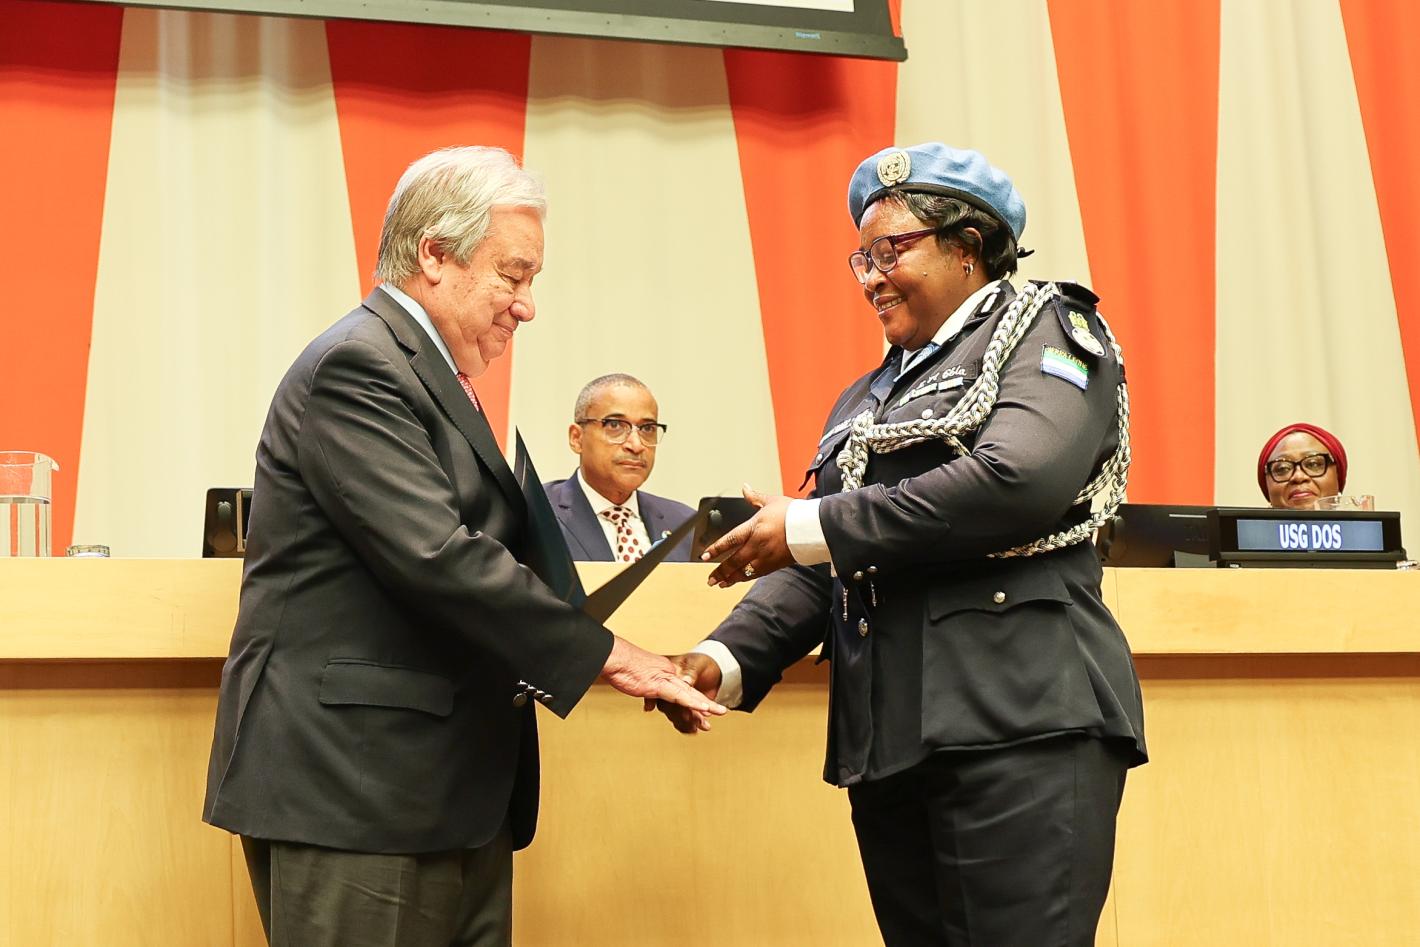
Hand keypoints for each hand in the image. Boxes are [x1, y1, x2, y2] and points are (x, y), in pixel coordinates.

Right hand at [600, 636, 726, 727]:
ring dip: (704, 705)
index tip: (704, 711)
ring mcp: (664, 678)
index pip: (682, 689)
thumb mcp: (637, 680)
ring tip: (719, 712)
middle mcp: (667, 674)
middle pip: (689, 691)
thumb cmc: (618, 666)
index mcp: (663, 672)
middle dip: (704, 704)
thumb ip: (647, 691)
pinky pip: (678, 695)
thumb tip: (650, 707)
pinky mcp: (658, 683)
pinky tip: (703, 708)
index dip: (694, 700)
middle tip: (720, 713)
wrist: (612, 656)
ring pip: (689, 694)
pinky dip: (691, 702)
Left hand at [703, 483, 793, 587]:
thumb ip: (755, 497)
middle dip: (720, 571)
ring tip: (720, 583)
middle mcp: (757, 544)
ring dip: (730, 578)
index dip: (716, 549)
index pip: (730, 540)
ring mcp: (766, 556)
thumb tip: (745, 487)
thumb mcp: (772, 501)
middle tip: (710, 579)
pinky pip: (755, 574)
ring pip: (743, 571)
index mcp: (754, 528)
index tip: (705, 556)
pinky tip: (738, 580)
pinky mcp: (775, 564)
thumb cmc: (793, 513)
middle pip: (734, 560)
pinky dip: (744, 578)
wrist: (813, 528)